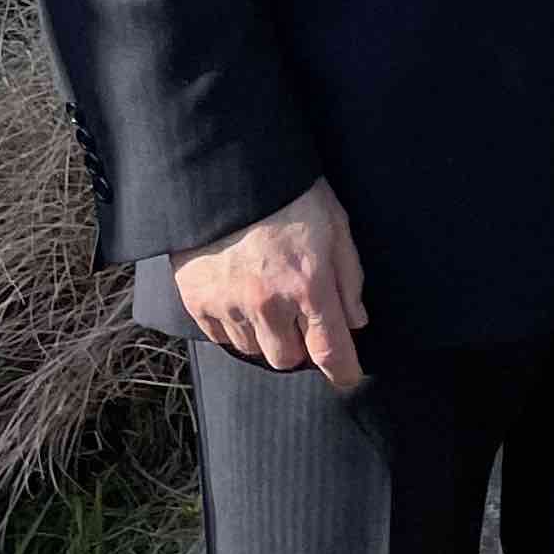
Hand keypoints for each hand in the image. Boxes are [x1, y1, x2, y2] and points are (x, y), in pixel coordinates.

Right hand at [173, 177, 368, 389]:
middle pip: (287, 359)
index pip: (329, 349)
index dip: (344, 371)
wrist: (225, 175)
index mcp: (308, 285)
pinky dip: (233, 326)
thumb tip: (356, 321)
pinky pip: (220, 337)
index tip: (348, 378)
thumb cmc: (290, 195)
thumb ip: (348, 278)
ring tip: (267, 298)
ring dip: (265, 335)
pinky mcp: (197, 301)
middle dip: (298, 345)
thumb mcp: (335, 225)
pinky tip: (239, 297)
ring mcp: (229, 305)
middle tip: (300, 319)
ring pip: (252, 350)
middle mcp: (268, 303)